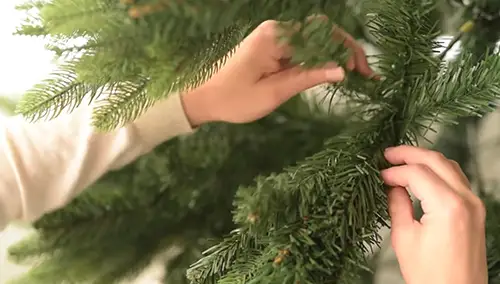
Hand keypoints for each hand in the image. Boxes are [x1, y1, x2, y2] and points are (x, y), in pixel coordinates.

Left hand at [182, 19, 374, 125]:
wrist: (201, 97)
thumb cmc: (233, 99)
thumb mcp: (273, 93)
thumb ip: (308, 77)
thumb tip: (341, 70)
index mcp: (275, 37)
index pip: (321, 34)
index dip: (346, 50)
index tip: (362, 71)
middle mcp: (276, 31)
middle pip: (321, 32)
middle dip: (345, 50)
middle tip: (365, 73)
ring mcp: (274, 37)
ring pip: (314, 40)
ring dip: (335, 55)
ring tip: (356, 74)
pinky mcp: (272, 47)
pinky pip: (302, 48)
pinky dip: (319, 59)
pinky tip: (333, 72)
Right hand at [382, 146, 486, 283]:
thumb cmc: (430, 276)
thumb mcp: (404, 238)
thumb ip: (397, 205)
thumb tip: (391, 185)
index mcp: (448, 207)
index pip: (417, 173)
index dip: (394, 171)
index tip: (380, 175)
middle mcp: (466, 200)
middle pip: (436, 160)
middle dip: (410, 154)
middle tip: (388, 154)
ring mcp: (475, 205)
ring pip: (449, 166)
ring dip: (425, 160)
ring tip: (402, 162)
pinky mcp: (476, 211)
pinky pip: (457, 179)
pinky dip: (438, 172)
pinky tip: (421, 176)